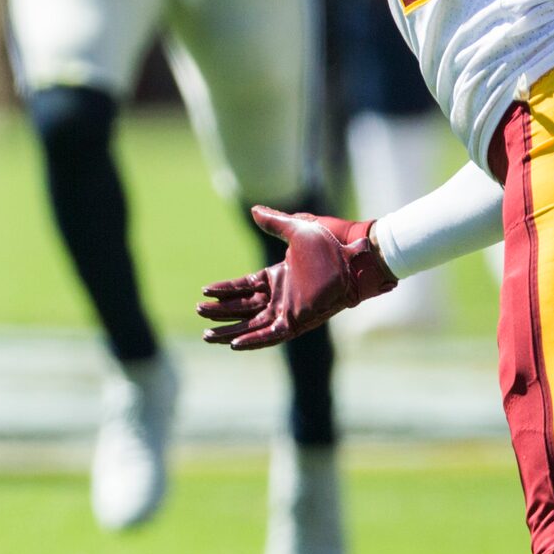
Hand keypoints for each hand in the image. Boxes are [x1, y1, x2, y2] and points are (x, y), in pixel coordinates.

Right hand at [196, 207, 397, 349]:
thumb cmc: (332, 244)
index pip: (243, 286)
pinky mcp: (297, 321)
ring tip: (207, 336)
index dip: (224, 290)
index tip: (204, 290)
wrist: (354, 257)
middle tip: (199, 313)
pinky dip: (253, 340)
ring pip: (251, 325)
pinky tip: (234, 344)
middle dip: (220, 312)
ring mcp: (288, 310)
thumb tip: (255, 210)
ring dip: (230, 331)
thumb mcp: (297, 229)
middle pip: (243, 308)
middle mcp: (281, 296)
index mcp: (278, 276)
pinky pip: (271, 335)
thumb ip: (275, 222)